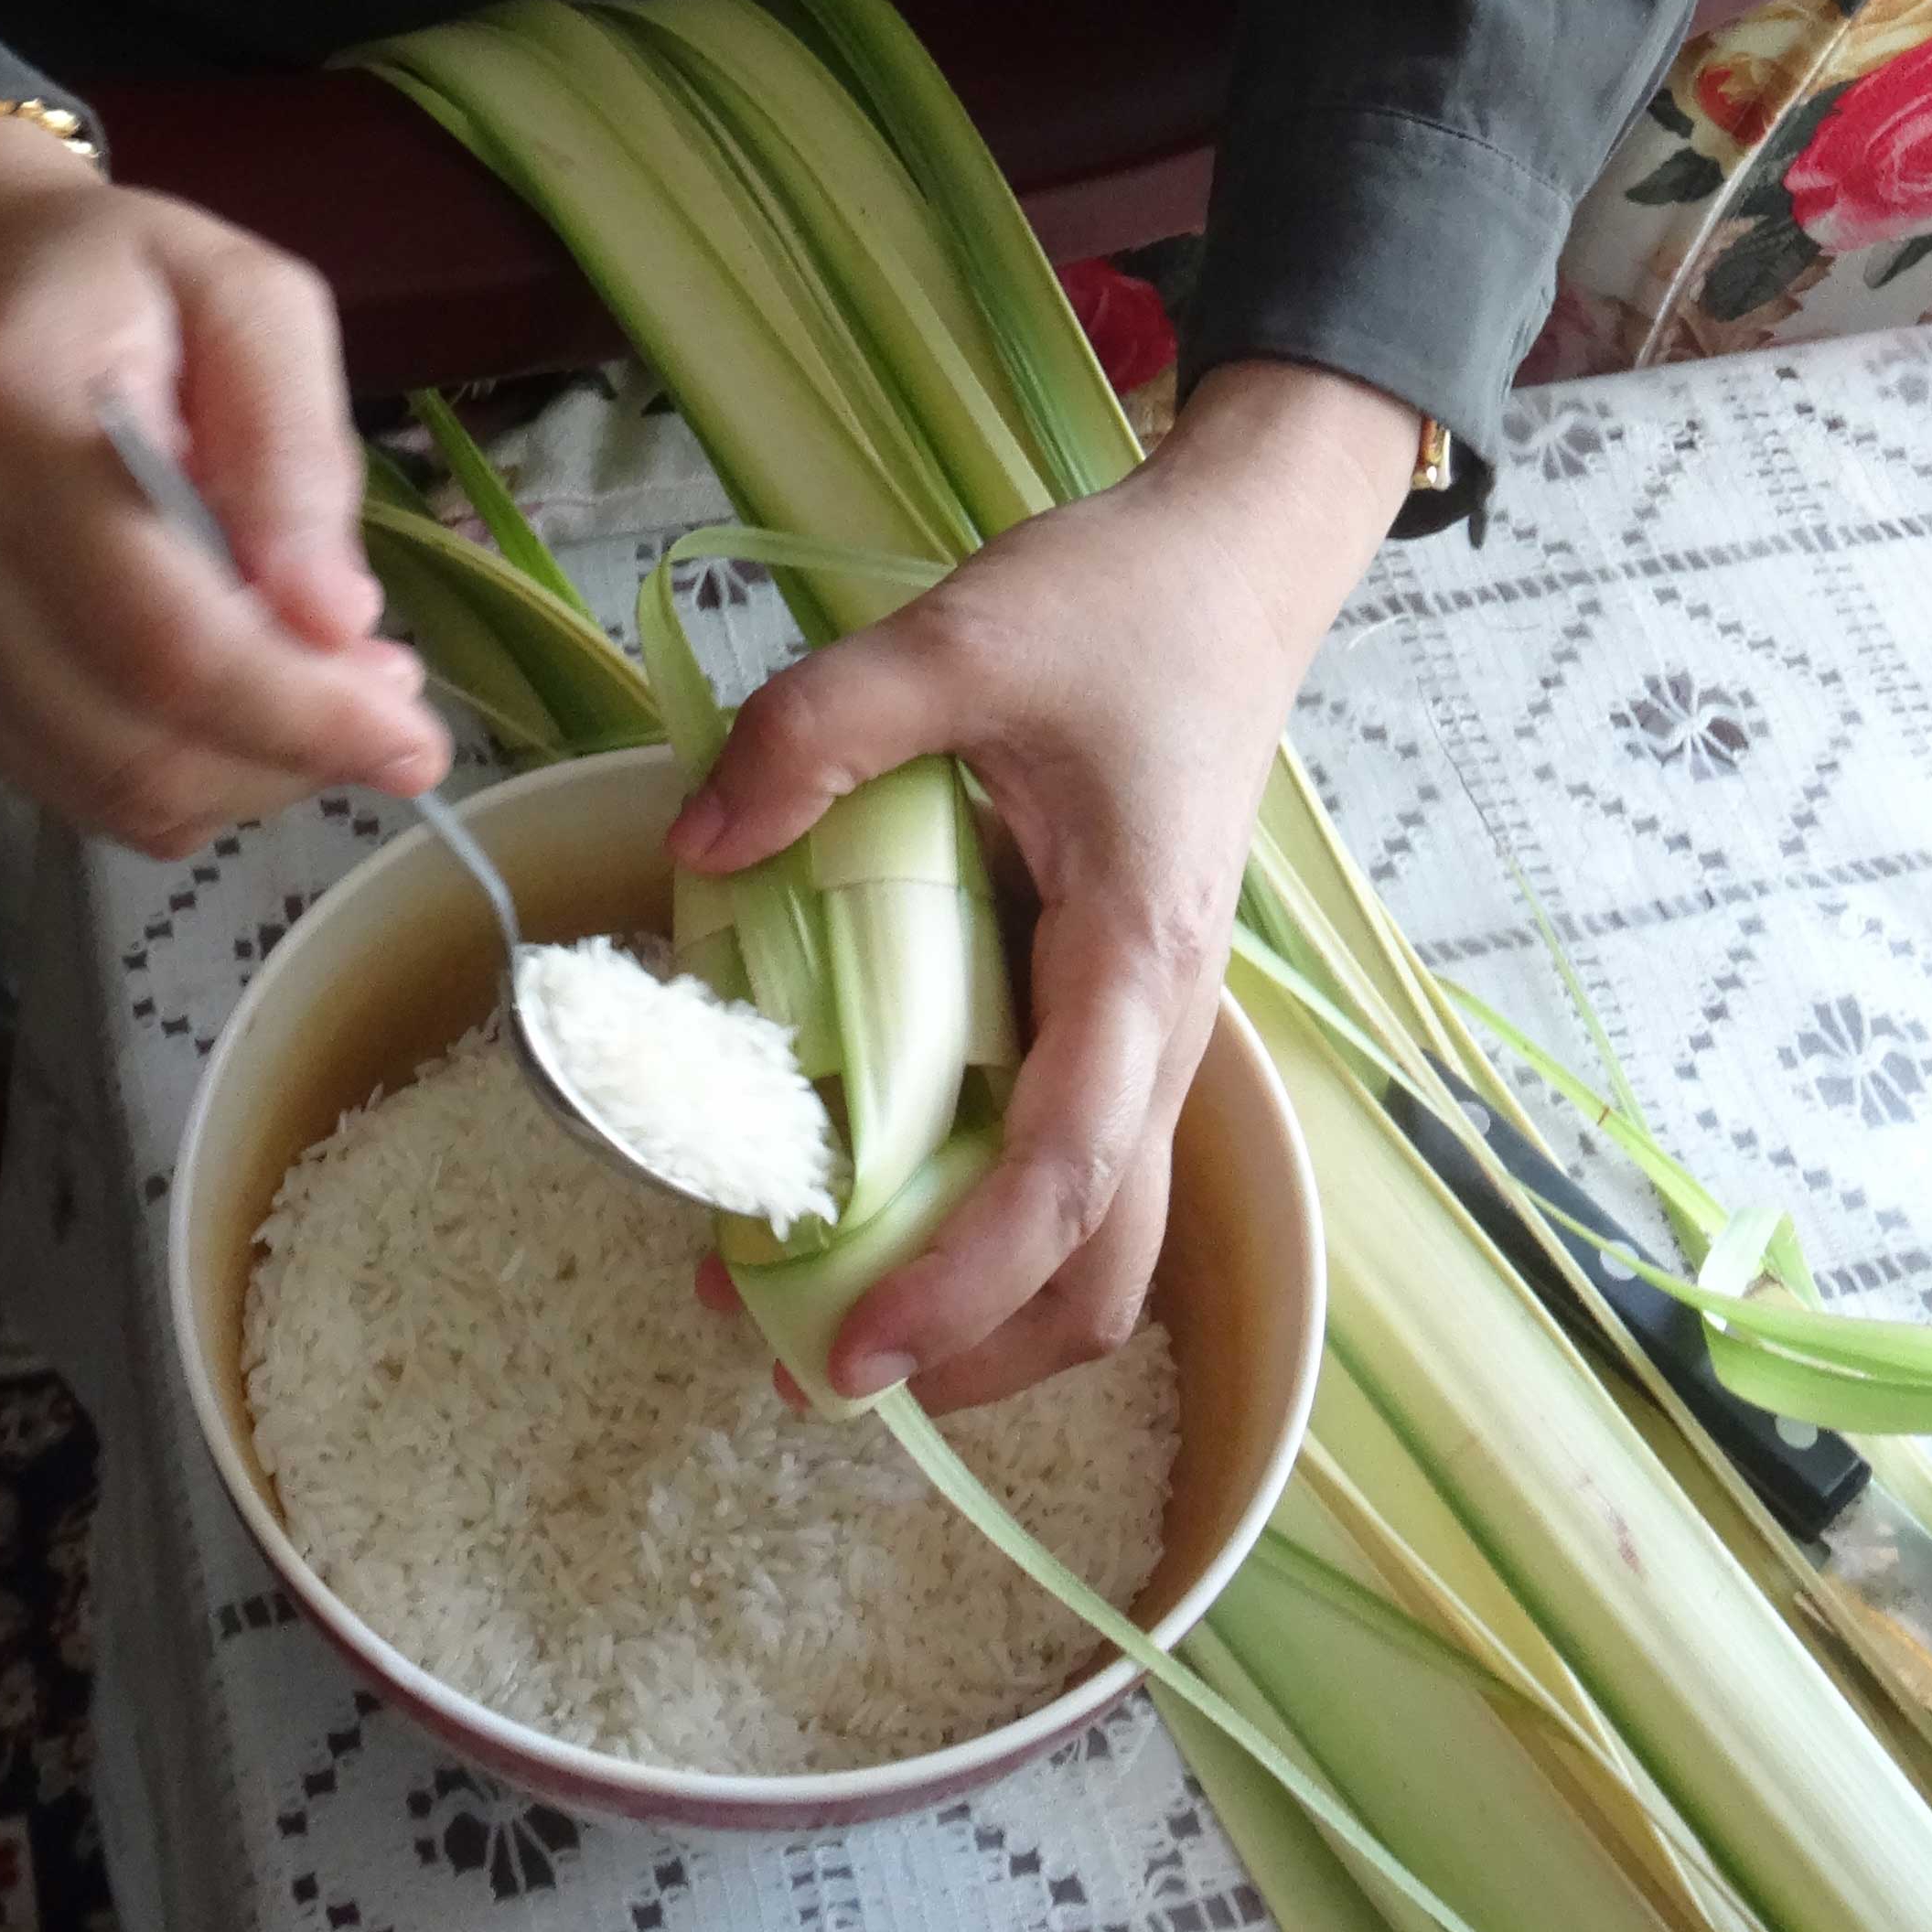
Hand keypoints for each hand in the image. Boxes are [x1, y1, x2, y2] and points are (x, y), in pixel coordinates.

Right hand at [0, 113, 447, 852]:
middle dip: (286, 756)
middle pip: (131, 742)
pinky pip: (60, 780)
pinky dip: (169, 768)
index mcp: (6, 414)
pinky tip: (223, 693)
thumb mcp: (243, 294)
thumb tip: (336, 622)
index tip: (414, 743)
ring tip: (314, 690)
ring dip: (238, 775)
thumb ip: (294, 446)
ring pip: (100, 787)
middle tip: (384, 708)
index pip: (164, 636)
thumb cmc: (105, 276)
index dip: (298, 714)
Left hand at [669, 359, 1416, 1410]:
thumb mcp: (958, 638)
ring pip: (1102, 1225)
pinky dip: (989, 1208)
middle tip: (814, 1364)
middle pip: (1107, 1258)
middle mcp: (1162, 1018)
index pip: (1066, 1173)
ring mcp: (1149, 1018)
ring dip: (985, 1294)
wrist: (1234, 566)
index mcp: (1137, 955)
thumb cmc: (1121, 606)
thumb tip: (697, 845)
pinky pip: (1071, 1147)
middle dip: (974, 1345)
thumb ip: (819, 730)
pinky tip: (880, 1175)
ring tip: (828, 1300)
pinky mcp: (1119, 996)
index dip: (967, 1282)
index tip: (859, 1354)